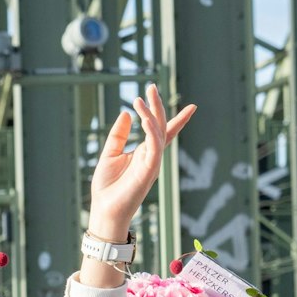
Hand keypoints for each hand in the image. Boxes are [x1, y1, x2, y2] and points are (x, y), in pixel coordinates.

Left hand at [86, 83, 195, 241]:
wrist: (105, 210)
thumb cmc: (107, 187)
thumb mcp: (109, 154)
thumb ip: (119, 135)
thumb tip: (126, 113)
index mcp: (144, 152)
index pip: (163, 131)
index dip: (177, 118)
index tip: (191, 105)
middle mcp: (152, 156)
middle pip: (161, 126)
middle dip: (158, 106)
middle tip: (152, 86)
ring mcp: (152, 163)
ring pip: (157, 132)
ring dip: (150, 114)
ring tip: (139, 98)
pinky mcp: (149, 170)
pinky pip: (154, 146)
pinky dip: (152, 131)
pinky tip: (144, 118)